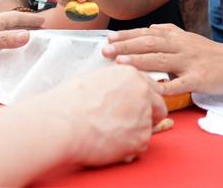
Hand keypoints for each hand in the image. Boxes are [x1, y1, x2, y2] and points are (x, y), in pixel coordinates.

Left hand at [0, 11, 44, 73]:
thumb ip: (4, 39)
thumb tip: (27, 35)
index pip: (15, 18)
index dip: (29, 20)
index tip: (44, 21)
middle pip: (11, 24)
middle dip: (26, 25)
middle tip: (41, 29)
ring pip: (5, 35)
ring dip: (17, 36)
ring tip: (28, 40)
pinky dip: (7, 47)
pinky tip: (8, 54)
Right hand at [44, 66, 166, 166]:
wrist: (63, 123)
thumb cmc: (69, 103)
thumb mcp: (94, 80)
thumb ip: (113, 84)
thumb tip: (115, 92)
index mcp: (130, 75)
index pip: (149, 86)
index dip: (142, 99)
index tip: (136, 106)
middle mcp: (142, 91)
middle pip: (159, 105)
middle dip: (150, 115)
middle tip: (131, 124)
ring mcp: (145, 115)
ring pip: (148, 127)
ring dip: (134, 133)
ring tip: (108, 134)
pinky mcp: (142, 138)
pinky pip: (140, 145)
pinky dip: (128, 148)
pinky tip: (108, 143)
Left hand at [103, 24, 222, 95]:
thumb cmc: (214, 54)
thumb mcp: (191, 38)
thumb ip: (171, 33)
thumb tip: (151, 28)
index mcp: (178, 38)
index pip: (148, 34)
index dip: (128, 36)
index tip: (109, 38)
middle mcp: (182, 46)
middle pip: (150, 44)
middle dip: (126, 46)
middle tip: (105, 49)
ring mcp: (191, 62)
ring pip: (161, 59)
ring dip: (139, 61)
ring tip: (119, 63)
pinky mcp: (200, 78)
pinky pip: (180, 83)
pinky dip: (164, 86)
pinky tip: (150, 88)